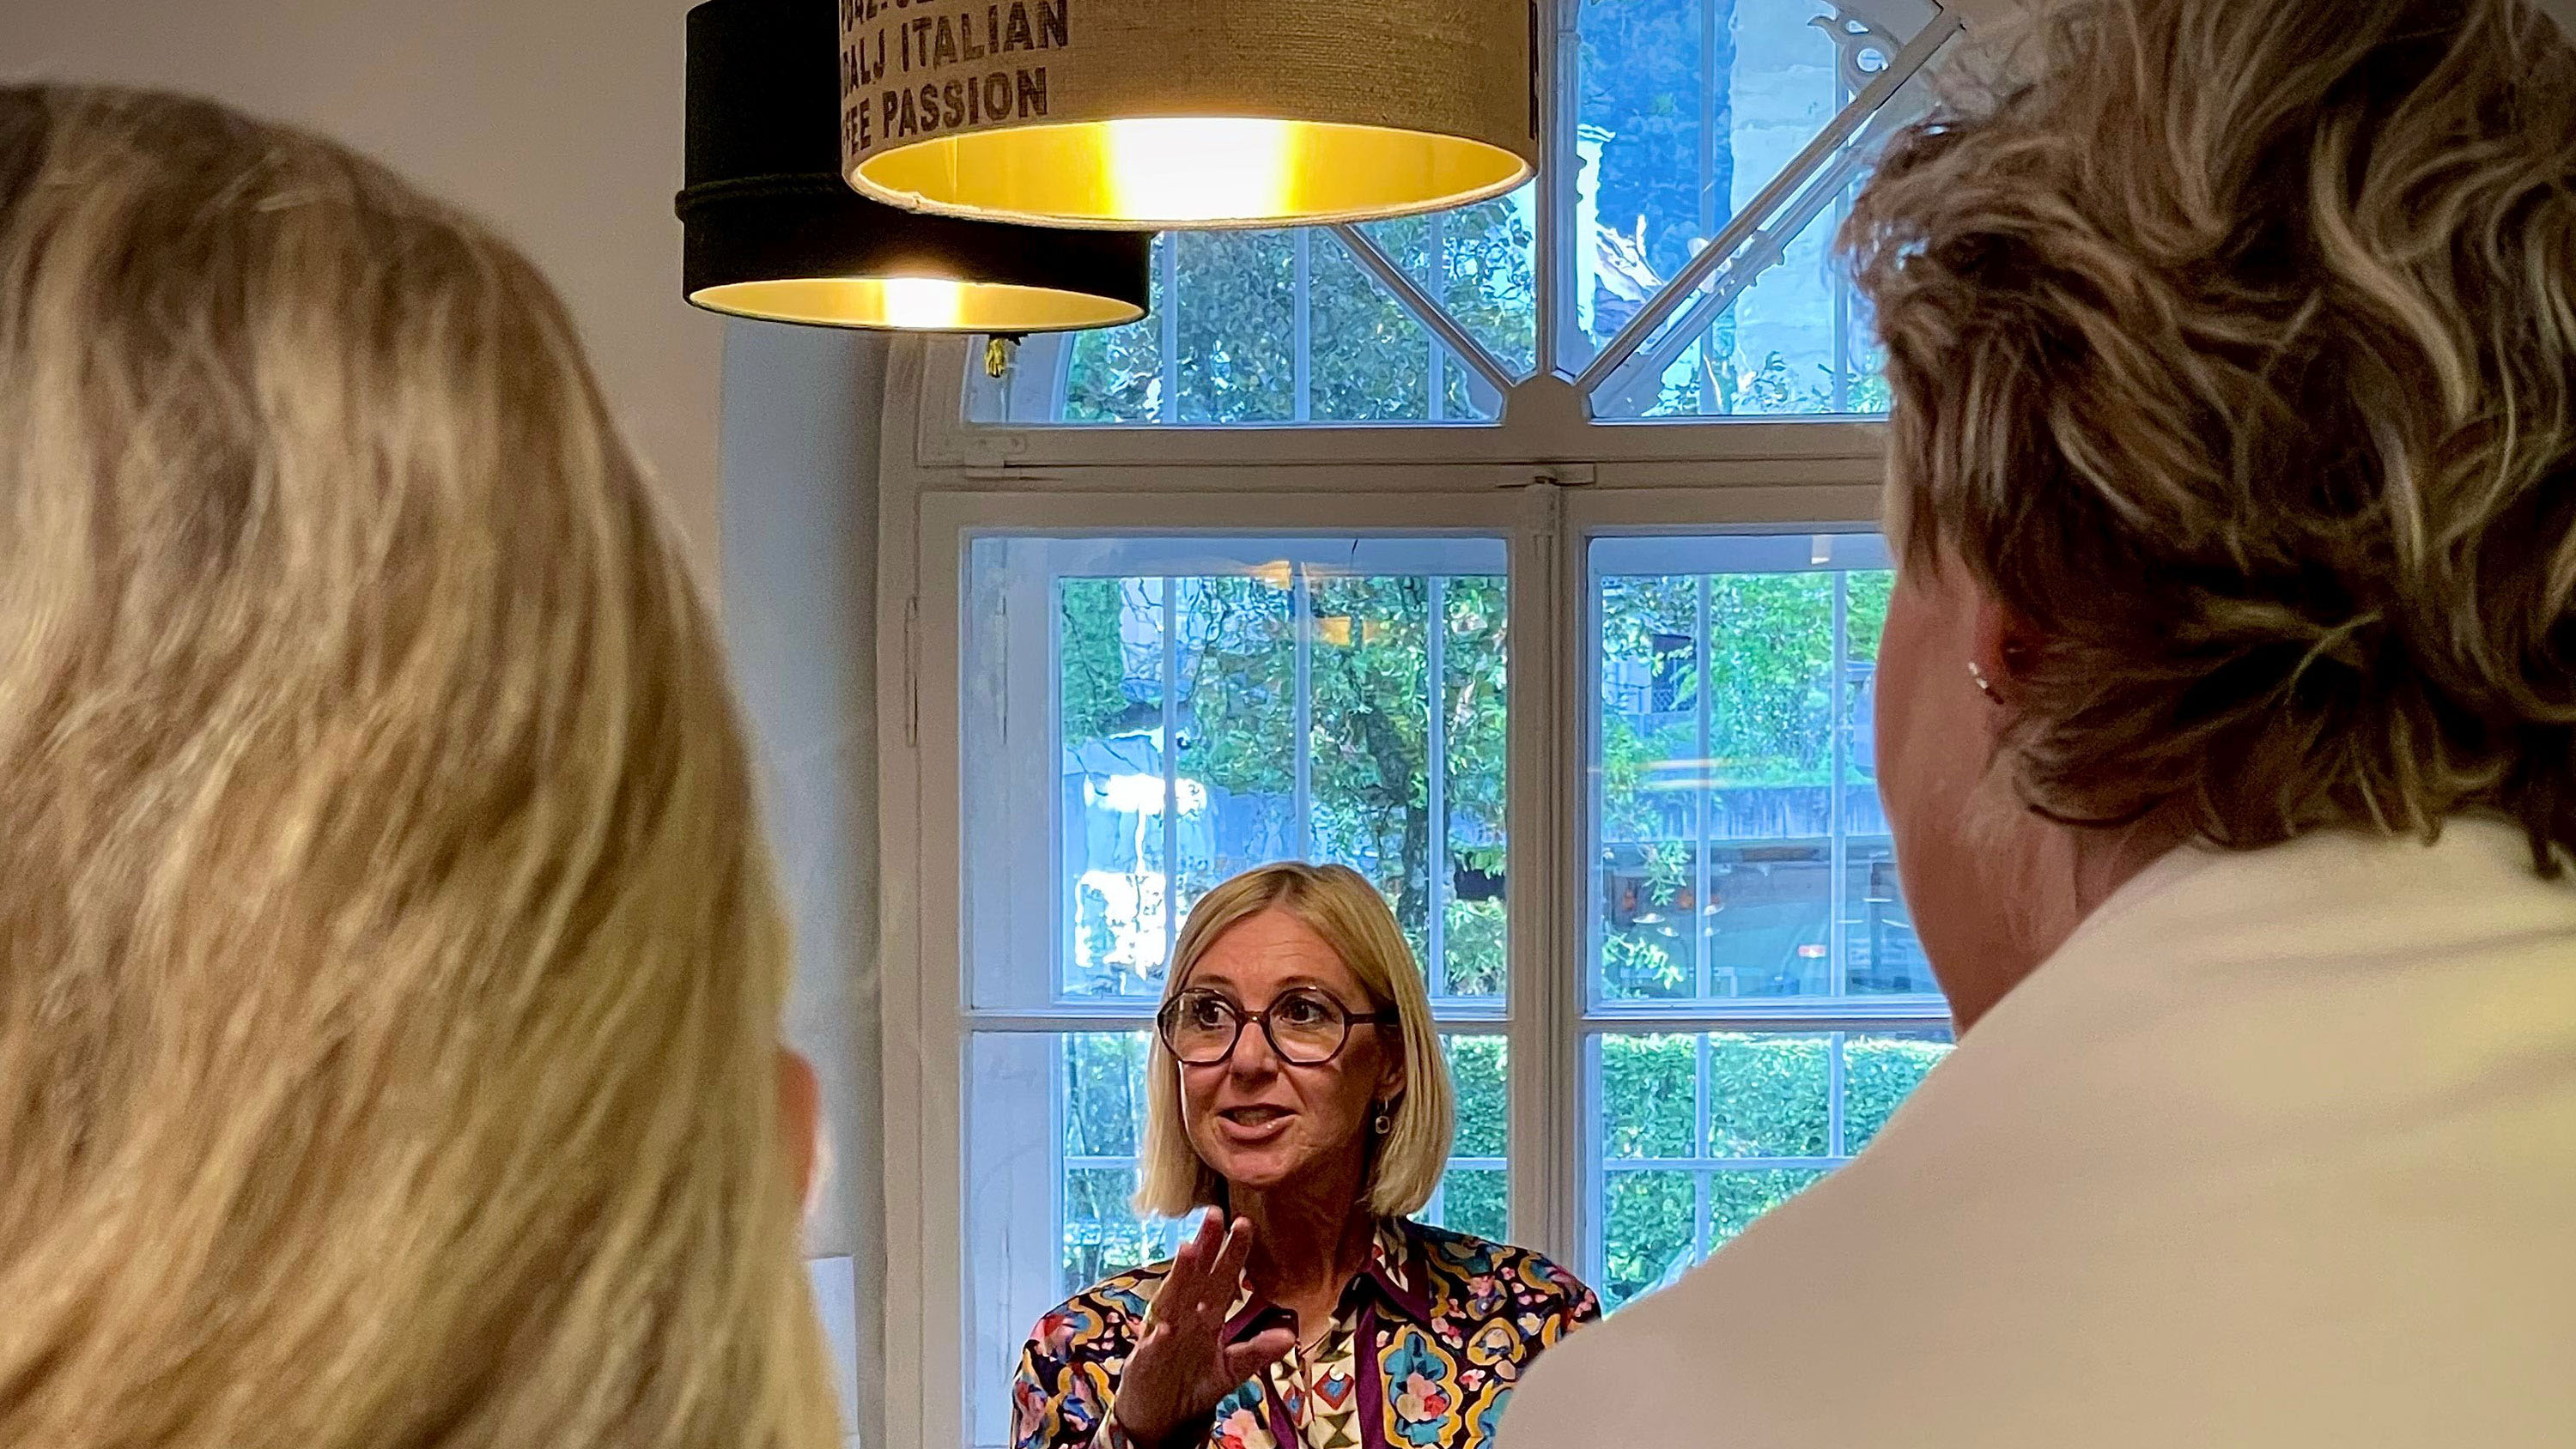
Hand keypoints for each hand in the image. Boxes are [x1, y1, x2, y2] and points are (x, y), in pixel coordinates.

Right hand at [1111, 1215, 1294, 1448]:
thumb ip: (1256, 1351)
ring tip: (1189, 1249)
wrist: (1158, 1415)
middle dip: (1206, 1247)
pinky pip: (1152, 1348)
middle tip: (1215, 1214)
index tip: (1244, 1223)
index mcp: (1206, 1317)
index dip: (1233, 1254)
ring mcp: (1164, 1335)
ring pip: (1173, 1300)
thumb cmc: (1193, 1383)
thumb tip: (1290, 1336)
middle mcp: (1185, 1317)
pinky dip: (1157, 1337)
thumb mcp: (1231, 1370)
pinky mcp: (1145, 1361)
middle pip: (1197, 1277)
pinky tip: (1164, 1327)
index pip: (1222, 1279)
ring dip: (1180, 1276)